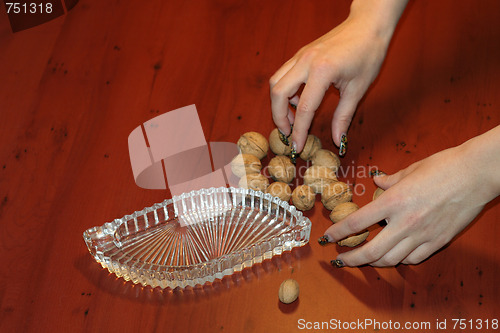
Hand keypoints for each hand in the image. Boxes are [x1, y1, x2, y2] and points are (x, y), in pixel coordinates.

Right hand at [270, 0, 406, 152]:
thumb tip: (339, 141)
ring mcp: (300, 55)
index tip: (297, 147)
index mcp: (323, 71)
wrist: (367, 25)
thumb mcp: (358, 88)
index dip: (299, 131)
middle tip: (288, 133)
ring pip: (276, 82)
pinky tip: (300, 100)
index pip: (304, 108)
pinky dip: (285, 90)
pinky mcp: (300, 54)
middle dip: (279, 117)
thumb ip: (344, 116)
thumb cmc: (368, 54)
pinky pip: (283, 74)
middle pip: (278, 93)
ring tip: (294, 117)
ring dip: (279, 103)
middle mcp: (306, 61)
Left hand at [324, 139, 499, 266]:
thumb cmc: (443, 166)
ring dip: (374, 262)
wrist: (477, 174)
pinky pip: (413, 259)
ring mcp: (422, 235)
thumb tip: (376, 181)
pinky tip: (394, 255)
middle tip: (341, 260)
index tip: (327, 239)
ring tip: (364, 259)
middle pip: (371, 251)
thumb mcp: (410, 170)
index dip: (337, 233)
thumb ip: (389, 180)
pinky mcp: (438, 241)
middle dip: (351, 259)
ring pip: (391, 259)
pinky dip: (399, 259)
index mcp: (393, 202)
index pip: (356, 223)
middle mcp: (405, 222)